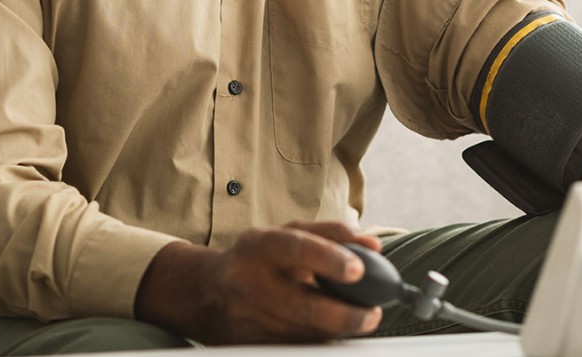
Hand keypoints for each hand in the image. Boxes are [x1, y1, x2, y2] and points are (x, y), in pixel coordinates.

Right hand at [136, 221, 383, 343]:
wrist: (208, 293)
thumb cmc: (259, 258)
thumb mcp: (289, 235)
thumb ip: (332, 235)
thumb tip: (373, 246)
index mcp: (259, 247)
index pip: (296, 250)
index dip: (329, 260)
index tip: (358, 270)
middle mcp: (250, 282)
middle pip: (302, 306)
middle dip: (344, 315)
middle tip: (372, 315)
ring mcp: (249, 318)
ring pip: (304, 333)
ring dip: (336, 330)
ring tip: (356, 319)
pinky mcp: (252, 345)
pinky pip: (296, 347)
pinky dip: (318, 339)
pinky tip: (329, 330)